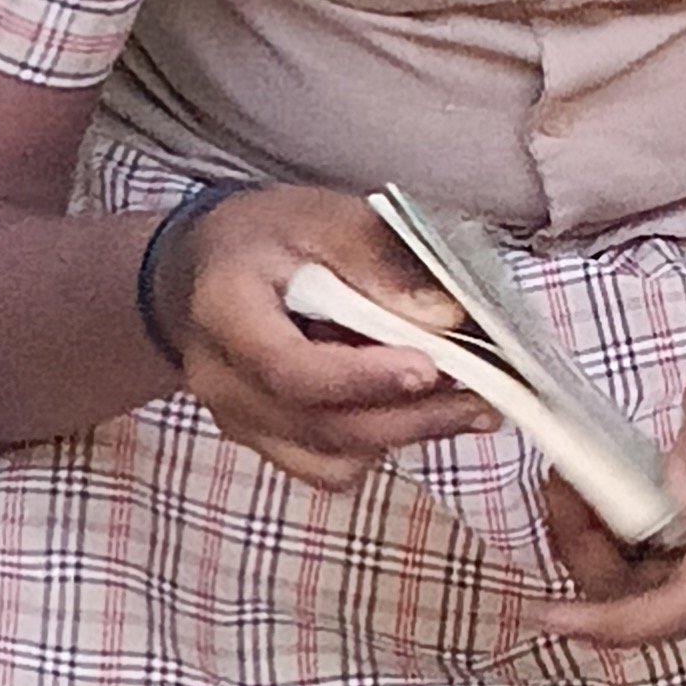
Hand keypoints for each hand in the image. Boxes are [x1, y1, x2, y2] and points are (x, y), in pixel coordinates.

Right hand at [163, 184, 487, 484]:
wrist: (201, 271)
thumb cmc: (265, 236)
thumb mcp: (320, 216)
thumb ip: (379, 261)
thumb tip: (446, 317)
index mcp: (224, 310)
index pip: (288, 368)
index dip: (362, 378)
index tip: (429, 366)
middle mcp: (222, 380)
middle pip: (319, 426)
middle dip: (410, 417)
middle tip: (484, 395)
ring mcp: (240, 421)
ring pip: (330, 460)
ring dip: (407, 437)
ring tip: (471, 405)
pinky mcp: (267, 442)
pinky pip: (329, 469)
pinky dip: (383, 447)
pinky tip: (425, 414)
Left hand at [528, 321, 685, 651]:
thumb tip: (683, 500)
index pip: (681, 606)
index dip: (611, 622)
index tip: (549, 615)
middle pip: (652, 605)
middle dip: (590, 560)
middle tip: (560, 490)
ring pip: (642, 592)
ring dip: (593, 548)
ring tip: (570, 483)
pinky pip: (649, 571)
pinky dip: (611, 542)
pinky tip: (594, 497)